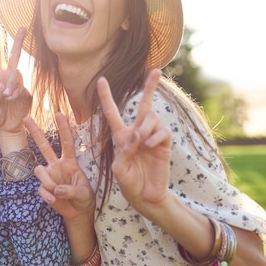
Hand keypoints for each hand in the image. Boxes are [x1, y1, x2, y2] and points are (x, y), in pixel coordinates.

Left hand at [0, 28, 31, 144]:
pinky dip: (16, 92)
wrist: (7, 129)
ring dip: (11, 83)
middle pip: (14, 56)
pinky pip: (22, 88)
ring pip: (17, 74)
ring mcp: (18, 85)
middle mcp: (8, 78)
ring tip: (5, 96)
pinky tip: (11, 99)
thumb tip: (0, 86)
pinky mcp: (26, 94)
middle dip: (18, 41)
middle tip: (23, 28)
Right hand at [23, 113, 95, 221]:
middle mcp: (57, 165)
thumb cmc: (84, 198)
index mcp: (70, 162)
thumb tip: (56, 189)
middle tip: (26, 118)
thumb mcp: (84, 193)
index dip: (63, 128)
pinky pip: (41, 188)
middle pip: (44, 145)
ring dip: (47, 182)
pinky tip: (54, 200)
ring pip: (39, 170)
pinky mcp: (44, 188)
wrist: (78, 212)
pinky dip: (48, 196)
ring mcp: (49, 175)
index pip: (66, 142)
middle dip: (35, 132)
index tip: (59, 114)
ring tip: (57, 192)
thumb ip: (71, 190)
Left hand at [98, 69, 171, 216]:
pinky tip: (151, 145)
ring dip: (146, 126)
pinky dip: (156, 136)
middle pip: (143, 105)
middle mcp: (137, 132)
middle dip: (150, 87)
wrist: (145, 195)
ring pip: (151, 117)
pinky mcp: (164, 144)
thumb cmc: (129, 183)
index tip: (101, 79)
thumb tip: (138, 135)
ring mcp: (152, 137)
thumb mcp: (119, 169)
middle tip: (156, 70)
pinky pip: (163, 130)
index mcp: (121, 137)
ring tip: (143, 142)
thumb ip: (125, 152)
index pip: (112, 113)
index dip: (106, 97)